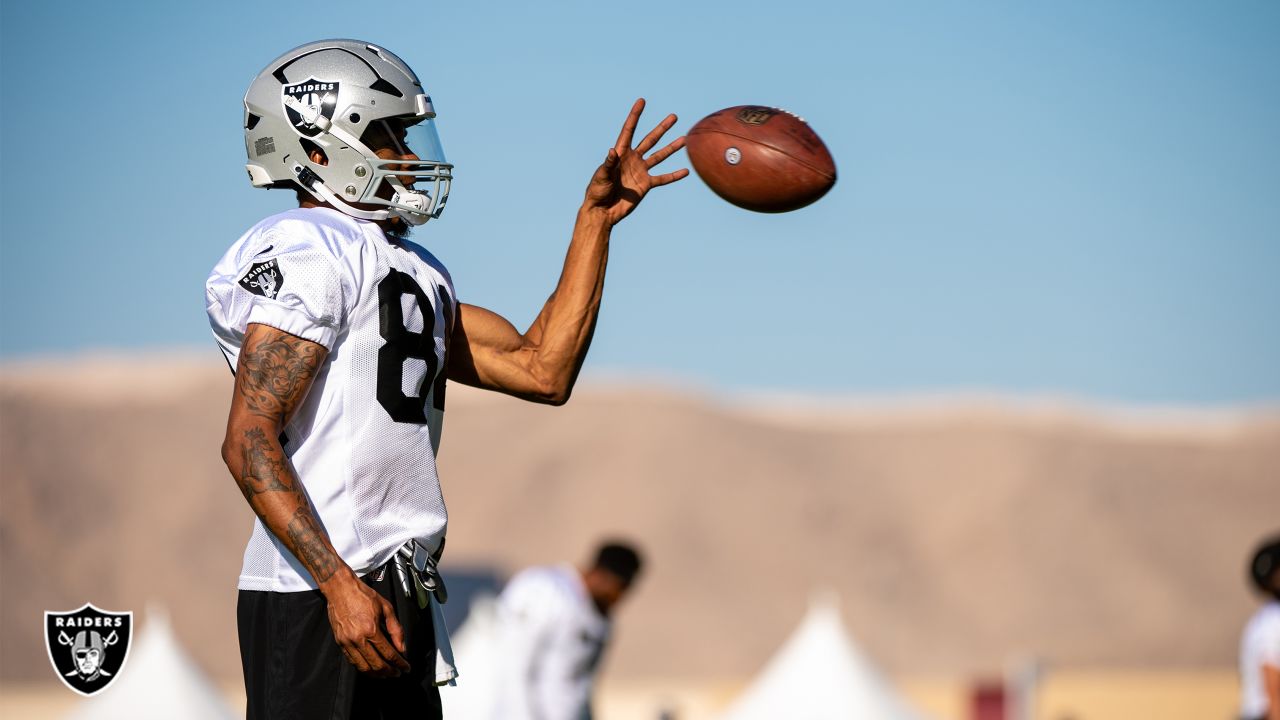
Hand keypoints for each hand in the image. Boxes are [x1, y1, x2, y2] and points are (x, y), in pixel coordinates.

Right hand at [322, 572, 410, 676]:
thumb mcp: (386, 608)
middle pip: (376, 664)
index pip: (389, 654)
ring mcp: (347, 642)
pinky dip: (363, 667)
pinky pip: (352, 661)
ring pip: (363, 667)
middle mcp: (358, 638)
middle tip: (397, 673)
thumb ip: (396, 630)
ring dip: (376, 674)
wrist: (340, 589)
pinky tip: (371, 667)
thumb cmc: (362, 595)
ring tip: (386, 674)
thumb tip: (402, 648)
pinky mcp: (340, 643)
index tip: (406, 668)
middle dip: (389, 672)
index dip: (399, 664)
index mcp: (371, 629)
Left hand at [583, 98, 688, 225]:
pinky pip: (663, 178)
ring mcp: (640, 171)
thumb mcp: (601, 176)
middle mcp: (632, 159)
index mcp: (620, 153)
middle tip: (674, 116)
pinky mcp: (646, 185)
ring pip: (660, 156)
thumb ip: (608, 164)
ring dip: (672, 148)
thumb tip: (613, 151)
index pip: (629, 130)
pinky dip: (674, 176)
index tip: (642, 101)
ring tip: (684, 140)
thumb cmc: (597, 192)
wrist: (603, 211)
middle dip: (662, 128)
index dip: (635, 115)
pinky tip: (686, 171)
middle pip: (650, 140)